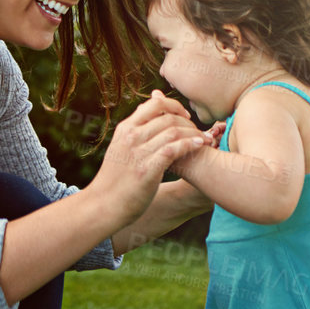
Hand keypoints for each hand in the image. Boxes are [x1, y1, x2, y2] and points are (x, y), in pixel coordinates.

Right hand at [88, 90, 209, 229]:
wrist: (103, 205)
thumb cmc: (115, 178)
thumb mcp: (120, 147)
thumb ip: (134, 129)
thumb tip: (146, 109)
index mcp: (125, 128)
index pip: (154, 104)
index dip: (174, 106)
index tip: (185, 116)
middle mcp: (131, 136)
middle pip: (168, 117)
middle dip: (188, 122)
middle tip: (199, 131)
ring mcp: (138, 152)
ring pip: (173, 131)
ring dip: (194, 133)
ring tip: (206, 139)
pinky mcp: (147, 169)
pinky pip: (173, 149)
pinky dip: (189, 145)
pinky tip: (199, 146)